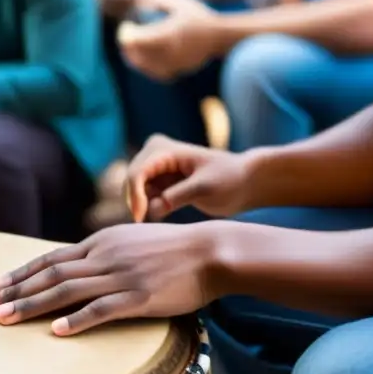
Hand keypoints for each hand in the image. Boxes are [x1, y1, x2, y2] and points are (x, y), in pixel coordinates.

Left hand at [0, 223, 217, 335]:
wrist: (212, 251)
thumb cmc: (176, 250)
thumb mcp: (133, 241)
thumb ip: (107, 253)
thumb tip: (82, 267)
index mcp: (102, 242)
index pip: (52, 258)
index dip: (22, 273)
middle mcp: (105, 256)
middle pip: (51, 275)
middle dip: (16, 291)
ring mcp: (121, 276)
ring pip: (67, 291)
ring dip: (33, 305)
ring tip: (6, 318)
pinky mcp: (140, 296)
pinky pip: (102, 309)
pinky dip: (77, 320)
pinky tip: (57, 331)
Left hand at [117, 0, 217, 79]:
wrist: (218, 36)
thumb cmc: (198, 17)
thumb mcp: (180, 2)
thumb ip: (160, 1)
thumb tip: (144, 5)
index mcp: (166, 34)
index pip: (137, 39)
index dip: (126, 34)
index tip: (125, 27)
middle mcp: (167, 51)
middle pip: (138, 55)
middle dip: (128, 48)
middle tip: (124, 41)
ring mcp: (173, 63)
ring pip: (146, 66)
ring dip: (135, 60)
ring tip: (131, 53)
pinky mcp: (178, 70)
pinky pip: (158, 73)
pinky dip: (149, 69)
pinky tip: (145, 63)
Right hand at [126, 134, 254, 221]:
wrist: (243, 183)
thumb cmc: (229, 180)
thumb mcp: (206, 187)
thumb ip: (179, 196)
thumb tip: (152, 209)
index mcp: (164, 149)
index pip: (137, 172)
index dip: (134, 196)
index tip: (140, 218)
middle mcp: (154, 154)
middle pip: (129, 181)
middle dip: (136, 203)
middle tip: (146, 225)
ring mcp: (155, 168)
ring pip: (134, 192)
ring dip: (143, 207)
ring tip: (169, 214)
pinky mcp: (159, 183)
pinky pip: (143, 199)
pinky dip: (150, 209)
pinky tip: (168, 213)